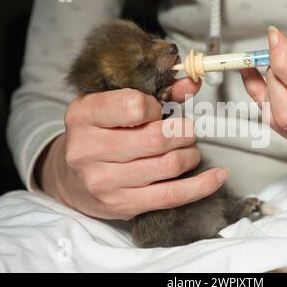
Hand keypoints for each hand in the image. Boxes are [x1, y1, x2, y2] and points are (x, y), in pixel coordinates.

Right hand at [36, 78, 228, 219]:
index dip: (156, 106)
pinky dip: (201, 185)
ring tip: (189, 149)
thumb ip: (155, 92)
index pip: (134, 105)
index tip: (158, 110)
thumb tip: (193, 83)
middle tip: (186, 131)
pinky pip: (172, 195)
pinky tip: (216, 176)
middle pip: (156, 139)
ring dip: (191, 154)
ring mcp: (104, 181)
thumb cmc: (97, 135)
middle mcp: (88, 149)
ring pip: (169, 166)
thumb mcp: (113, 105)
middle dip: (183, 132)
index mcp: (83, 115)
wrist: (71, 178)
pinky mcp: (122, 204)